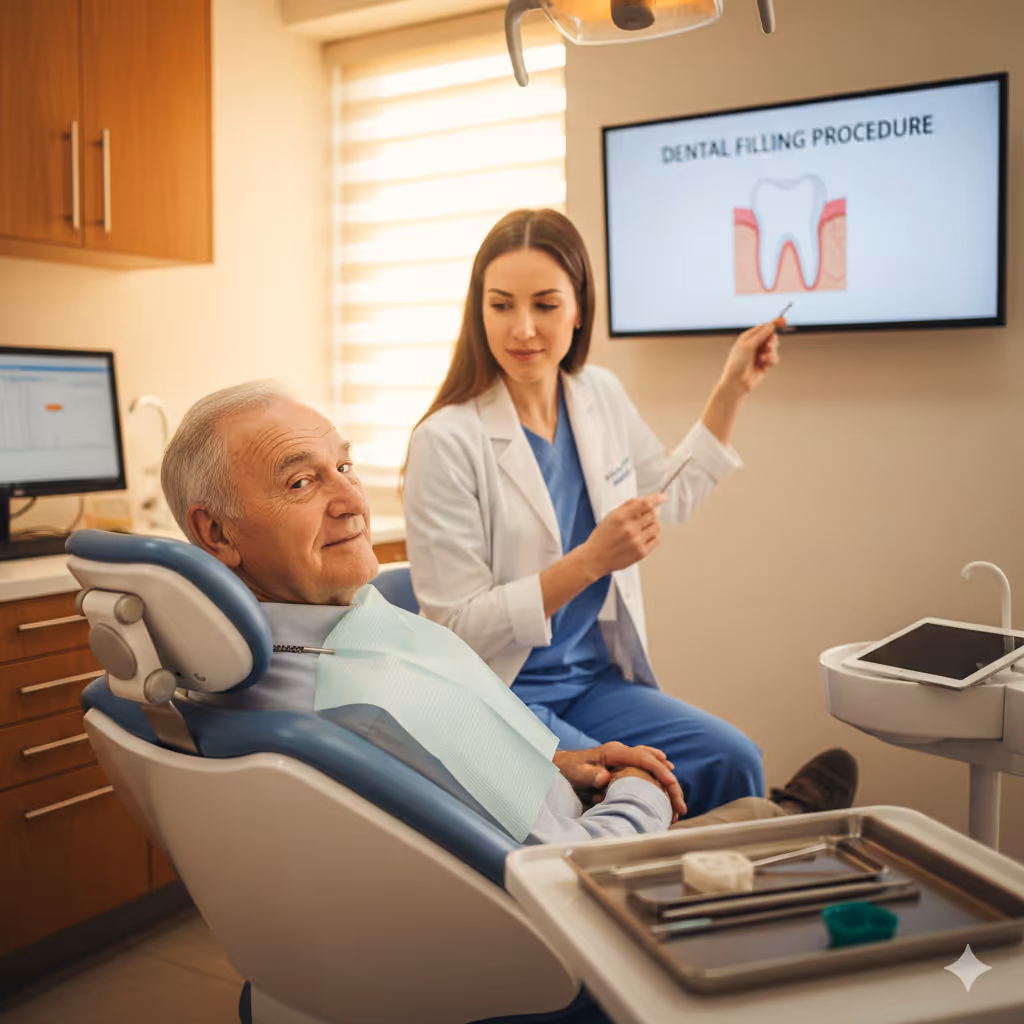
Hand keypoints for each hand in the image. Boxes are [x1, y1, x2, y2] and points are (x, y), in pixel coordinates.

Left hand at [553, 741, 686, 818]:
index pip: (643, 758)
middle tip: (680, 807)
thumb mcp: (576, 773)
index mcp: (614, 752)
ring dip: (667, 783)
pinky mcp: (623, 764)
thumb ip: (590, 775)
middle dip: (670, 784)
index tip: (672, 783)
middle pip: (653, 763)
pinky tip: (668, 782)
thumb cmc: (568, 770)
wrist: (561, 764)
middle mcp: (622, 752)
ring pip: (653, 765)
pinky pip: (646, 767)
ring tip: (678, 805)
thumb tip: (605, 777)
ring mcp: (623, 757)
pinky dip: (659, 775)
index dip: (659, 770)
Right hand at [581, 495, 664, 576]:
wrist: (595, 558)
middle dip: (651, 513)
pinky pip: (656, 540)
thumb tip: (649, 501)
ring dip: (651, 525)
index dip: (656, 499)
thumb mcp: (611, 516)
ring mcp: (637, 541)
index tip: (662, 497)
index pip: (644, 504)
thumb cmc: (602, 537)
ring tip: (641, 529)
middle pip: (652, 514)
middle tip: (643, 517)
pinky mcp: (641, 552)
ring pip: (656, 526)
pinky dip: (652, 537)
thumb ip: (628, 506)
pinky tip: (642, 538)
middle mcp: (630, 528)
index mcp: (621, 517)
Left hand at [718, 318, 782, 395]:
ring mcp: (760, 353)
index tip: (783, 320)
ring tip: (763, 359)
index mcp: (748, 337)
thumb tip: (771, 325)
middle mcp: (754, 344)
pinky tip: (763, 365)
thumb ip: (761, 335)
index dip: (774, 323)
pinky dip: (770, 361)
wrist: (738, 382)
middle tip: (768, 347)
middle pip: (771, 336)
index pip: (763, 327)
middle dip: (772, 342)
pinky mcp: (765, 363)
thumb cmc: (738, 364)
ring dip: (771, 353)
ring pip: (774, 347)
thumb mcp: (748, 346)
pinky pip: (774, 357)